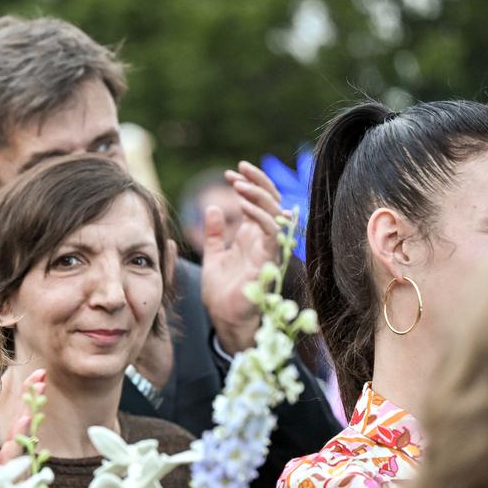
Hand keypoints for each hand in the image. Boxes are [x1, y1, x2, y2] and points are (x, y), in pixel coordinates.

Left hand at [201, 160, 285, 353]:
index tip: (230, 173)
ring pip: (275, 212)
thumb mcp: (213, 256)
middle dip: (257, 181)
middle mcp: (264, 240)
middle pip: (272, 201)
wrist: (224, 319)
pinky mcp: (268, 260)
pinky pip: (271, 231)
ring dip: (257, 194)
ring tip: (237, 184)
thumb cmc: (221, 293)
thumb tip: (212, 208)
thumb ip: (214, 234)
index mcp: (252, 237)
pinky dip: (260, 215)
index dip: (250, 185)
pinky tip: (242, 205)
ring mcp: (268, 249)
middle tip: (238, 169)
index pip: (260, 203)